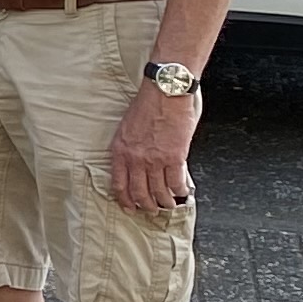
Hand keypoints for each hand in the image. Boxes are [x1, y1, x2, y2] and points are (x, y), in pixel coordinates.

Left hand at [108, 83, 198, 209]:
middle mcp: (135, 158)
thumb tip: (139, 164)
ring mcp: (155, 160)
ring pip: (159, 192)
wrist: (164, 91)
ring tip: (169, 204)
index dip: (125, 200)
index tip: (130, 207)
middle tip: (153, 210)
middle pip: (139, 193)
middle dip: (147, 205)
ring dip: (166, 202)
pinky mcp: (174, 157)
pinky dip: (181, 191)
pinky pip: (177, 183)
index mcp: (120, 150)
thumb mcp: (128, 127)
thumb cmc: (148, 104)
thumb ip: (131, 148)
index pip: (119, 184)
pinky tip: (183, 192)